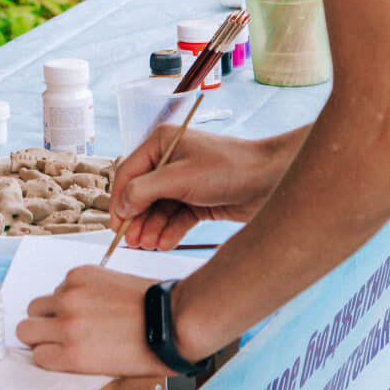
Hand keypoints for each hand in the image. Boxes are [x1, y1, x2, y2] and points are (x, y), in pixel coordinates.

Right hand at [16, 267, 166, 376]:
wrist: (173, 319)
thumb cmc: (148, 350)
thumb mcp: (106, 370)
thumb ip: (74, 359)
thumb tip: (55, 349)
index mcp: (72, 355)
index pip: (35, 355)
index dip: (47, 353)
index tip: (56, 350)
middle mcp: (66, 324)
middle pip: (24, 328)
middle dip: (38, 332)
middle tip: (57, 332)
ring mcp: (72, 295)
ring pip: (40, 303)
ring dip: (53, 309)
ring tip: (79, 313)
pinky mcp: (82, 273)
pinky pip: (62, 283)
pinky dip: (72, 291)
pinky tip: (95, 298)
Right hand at [108, 126, 285, 249]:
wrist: (272, 179)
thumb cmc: (229, 168)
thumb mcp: (180, 177)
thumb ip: (145, 190)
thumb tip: (121, 207)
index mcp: (161, 143)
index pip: (128, 173)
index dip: (120, 200)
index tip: (116, 225)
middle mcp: (170, 160)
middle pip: (142, 194)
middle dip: (137, 219)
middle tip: (132, 242)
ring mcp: (184, 182)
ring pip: (159, 209)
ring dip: (152, 228)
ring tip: (148, 246)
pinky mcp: (199, 200)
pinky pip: (176, 217)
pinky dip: (169, 231)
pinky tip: (164, 244)